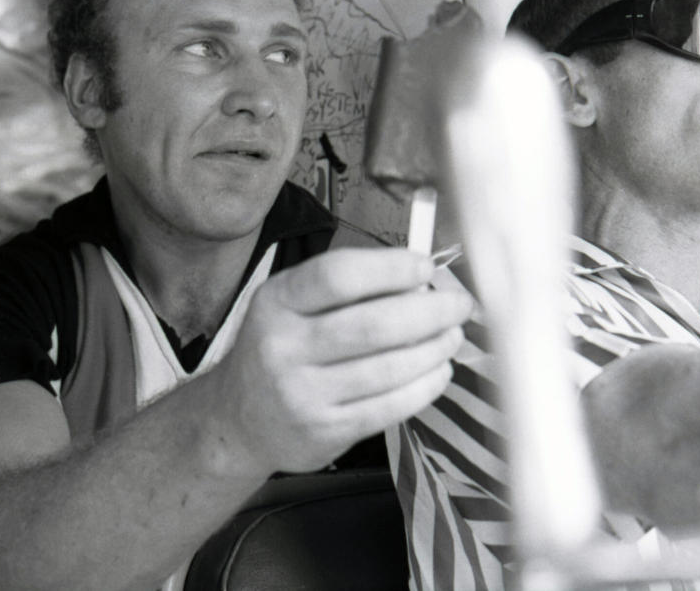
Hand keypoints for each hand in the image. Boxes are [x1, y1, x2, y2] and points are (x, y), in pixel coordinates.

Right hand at [214, 247, 470, 472]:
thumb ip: (348, 289)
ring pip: (387, 369)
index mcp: (277, 301)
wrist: (239, 420)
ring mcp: (301, 393)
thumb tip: (423, 280)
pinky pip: (387, 407)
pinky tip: (438, 371)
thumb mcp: (292, 305)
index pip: (337, 276)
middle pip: (372, 325)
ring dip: (434, 349)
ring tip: (453, 336)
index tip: (427, 267)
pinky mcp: (323, 431)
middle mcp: (282, 347)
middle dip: (430, 312)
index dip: (390, 268)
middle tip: (459, 305)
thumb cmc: (282, 349)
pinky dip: (424, 387)